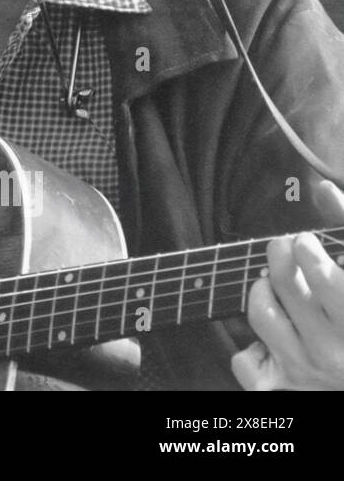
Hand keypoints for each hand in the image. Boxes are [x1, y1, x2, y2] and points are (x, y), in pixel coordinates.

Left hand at [233, 179, 343, 389]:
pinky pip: (243, 360)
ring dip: (262, 293)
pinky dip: (250, 348)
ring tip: (274, 288)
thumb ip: (343, 230)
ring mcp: (304, 373)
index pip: (329, 280)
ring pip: (260, 315)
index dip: (309, 253)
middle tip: (283, 248)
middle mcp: (334, 353)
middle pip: (286, 288)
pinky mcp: (278, 391)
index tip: (304, 242)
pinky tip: (270, 342)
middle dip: (279, 258)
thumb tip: (324, 187)